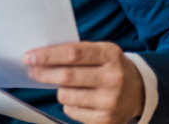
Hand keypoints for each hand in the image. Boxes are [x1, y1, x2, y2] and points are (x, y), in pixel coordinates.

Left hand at [23, 42, 144, 123]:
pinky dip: (69, 104)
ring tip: (65, 85)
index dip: (47, 56)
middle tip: (31, 70)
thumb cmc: (109, 66)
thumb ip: (75, 52)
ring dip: (58, 90)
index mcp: (110, 54)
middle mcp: (113, 78)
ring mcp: (111, 101)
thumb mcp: (100, 51)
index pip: (72, 54)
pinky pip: (72, 111)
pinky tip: (79, 99)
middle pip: (67, 76)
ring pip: (66, 95)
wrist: (139, 91)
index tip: (28, 57)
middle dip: (43, 73)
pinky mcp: (107, 120)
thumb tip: (39, 57)